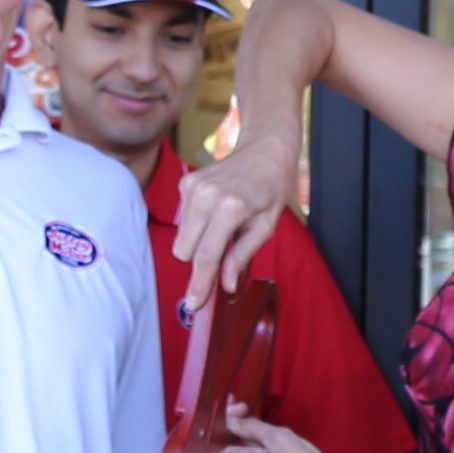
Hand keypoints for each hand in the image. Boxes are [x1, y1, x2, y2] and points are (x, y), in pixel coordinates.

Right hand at [173, 137, 295, 302]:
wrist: (265, 149)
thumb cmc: (271, 187)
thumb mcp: (266, 226)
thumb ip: (242, 256)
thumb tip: (226, 285)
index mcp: (230, 208)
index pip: (207, 256)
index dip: (200, 284)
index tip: (194, 304)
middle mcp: (206, 196)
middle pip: (186, 252)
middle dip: (201, 261)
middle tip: (224, 254)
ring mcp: (192, 187)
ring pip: (182, 238)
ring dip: (198, 242)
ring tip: (224, 226)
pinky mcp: (185, 184)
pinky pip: (183, 220)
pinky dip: (197, 224)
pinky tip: (216, 211)